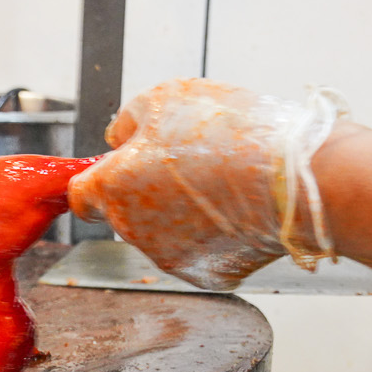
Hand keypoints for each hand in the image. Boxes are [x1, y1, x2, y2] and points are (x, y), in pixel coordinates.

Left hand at [67, 78, 348, 288]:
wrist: (291, 179)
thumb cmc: (228, 134)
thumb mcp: (164, 97)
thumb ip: (128, 120)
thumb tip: (120, 136)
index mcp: (113, 188)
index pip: (81, 196)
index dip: (100, 179)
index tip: (120, 168)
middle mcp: (133, 232)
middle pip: (127, 213)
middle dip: (149, 190)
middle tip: (190, 162)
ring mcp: (171, 258)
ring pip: (166, 233)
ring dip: (184, 211)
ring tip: (223, 180)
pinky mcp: (209, 274)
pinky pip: (203, 250)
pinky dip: (216, 232)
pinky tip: (239, 206)